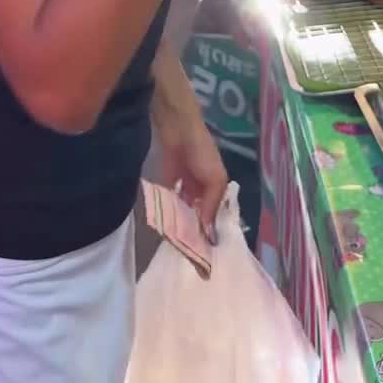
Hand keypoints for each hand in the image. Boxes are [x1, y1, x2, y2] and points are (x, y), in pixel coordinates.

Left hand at [159, 112, 228, 243]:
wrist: (177, 129)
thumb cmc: (202, 152)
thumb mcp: (215, 179)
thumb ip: (212, 204)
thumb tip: (209, 231)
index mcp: (216, 186)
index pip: (215, 212)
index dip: (212, 228)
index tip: (207, 251)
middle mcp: (201, 187)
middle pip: (199, 212)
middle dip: (196, 228)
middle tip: (190, 252)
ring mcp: (184, 185)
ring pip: (184, 208)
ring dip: (181, 221)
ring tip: (177, 245)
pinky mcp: (167, 182)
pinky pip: (169, 200)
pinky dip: (169, 211)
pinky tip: (166, 228)